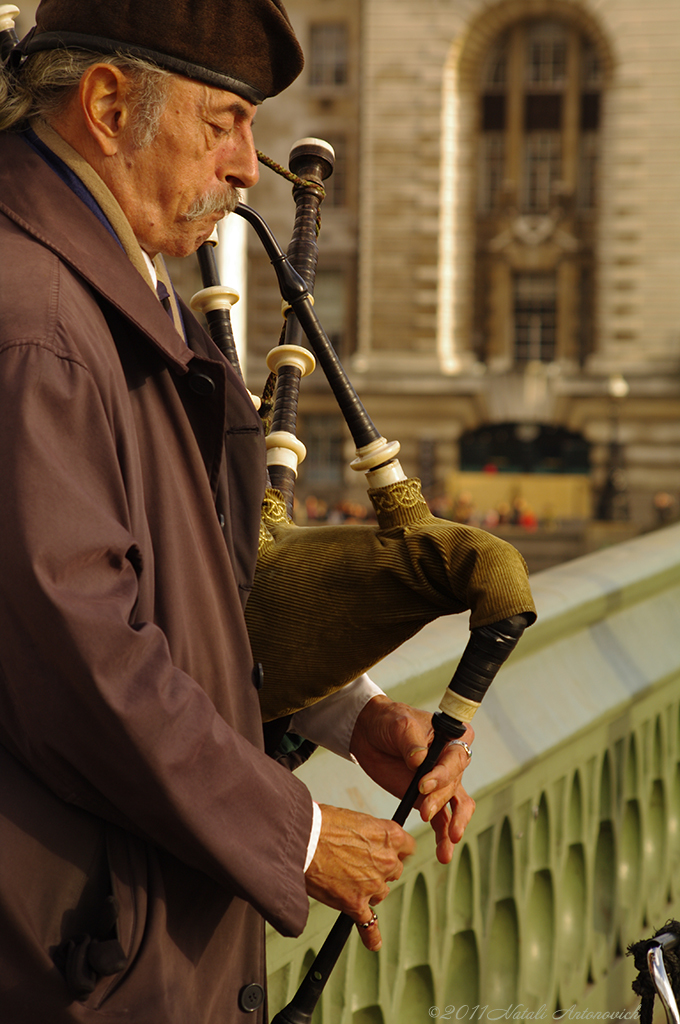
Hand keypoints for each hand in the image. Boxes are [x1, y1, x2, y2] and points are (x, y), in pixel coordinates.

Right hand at [305, 804, 414, 949]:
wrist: (303, 839)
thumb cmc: (324, 824)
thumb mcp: (357, 818)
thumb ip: (371, 833)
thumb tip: (370, 841)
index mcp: (389, 836)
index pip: (407, 848)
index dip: (395, 850)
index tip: (388, 852)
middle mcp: (386, 861)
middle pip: (394, 871)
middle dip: (380, 869)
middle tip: (359, 864)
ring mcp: (373, 884)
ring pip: (381, 893)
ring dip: (369, 890)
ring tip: (346, 880)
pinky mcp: (356, 903)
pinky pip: (368, 924)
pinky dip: (371, 935)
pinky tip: (374, 943)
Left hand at [350, 695, 475, 864]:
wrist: (370, 734)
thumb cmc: (389, 721)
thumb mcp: (399, 724)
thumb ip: (410, 741)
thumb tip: (419, 760)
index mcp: (453, 738)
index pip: (454, 760)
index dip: (442, 775)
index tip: (423, 785)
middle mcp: (452, 762)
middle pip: (454, 785)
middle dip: (439, 801)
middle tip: (424, 811)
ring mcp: (442, 782)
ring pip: (455, 806)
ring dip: (452, 825)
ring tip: (448, 843)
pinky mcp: (428, 798)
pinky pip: (441, 819)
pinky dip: (443, 836)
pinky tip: (443, 852)